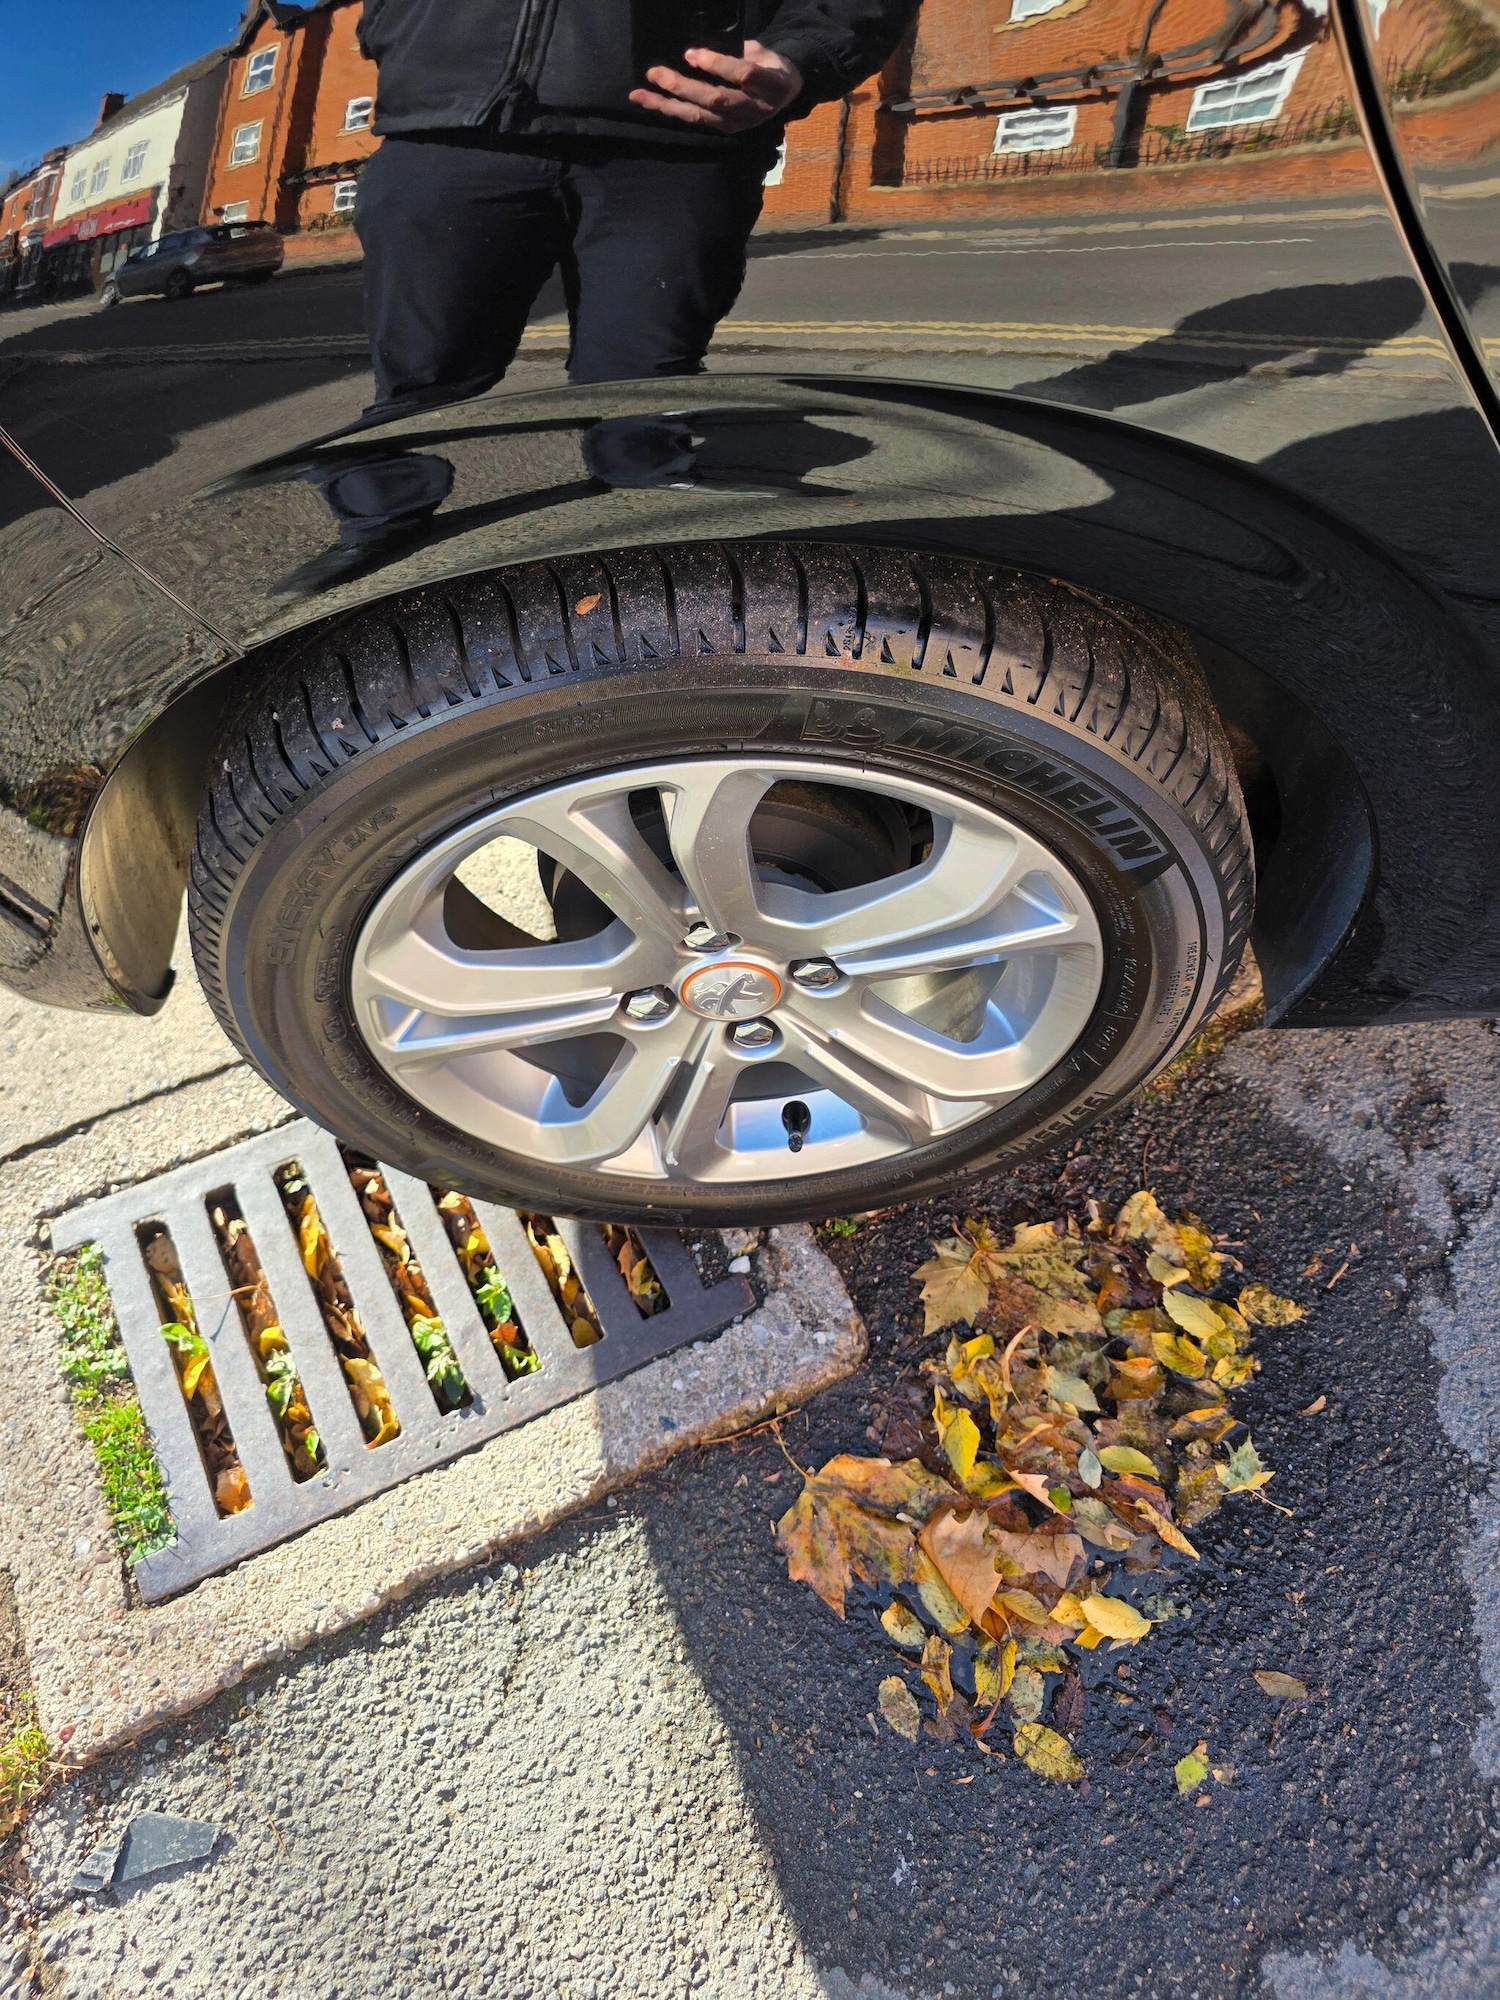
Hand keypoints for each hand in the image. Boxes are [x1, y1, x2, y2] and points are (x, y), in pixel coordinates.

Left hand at [629, 40, 802, 131]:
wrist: (784, 93)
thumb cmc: (768, 65)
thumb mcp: (760, 52)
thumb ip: (736, 52)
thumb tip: (700, 49)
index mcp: (769, 84)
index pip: (742, 75)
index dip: (717, 64)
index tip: (691, 53)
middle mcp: (753, 108)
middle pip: (715, 98)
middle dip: (683, 86)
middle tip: (655, 72)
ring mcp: (738, 122)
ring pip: (700, 115)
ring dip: (667, 104)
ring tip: (640, 95)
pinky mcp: (724, 128)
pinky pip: (695, 120)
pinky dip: (671, 110)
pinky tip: (650, 102)